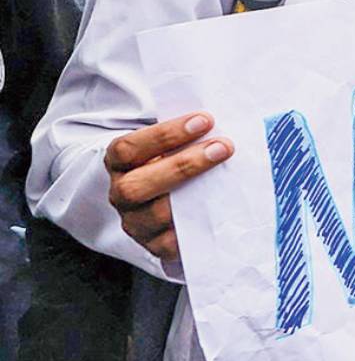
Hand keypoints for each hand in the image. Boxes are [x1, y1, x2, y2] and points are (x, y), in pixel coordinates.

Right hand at [105, 113, 230, 261]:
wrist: (167, 201)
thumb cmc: (172, 160)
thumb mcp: (172, 143)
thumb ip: (188, 132)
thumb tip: (224, 115)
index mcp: (119, 163)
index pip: (128, 149)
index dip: (165, 135)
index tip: (204, 120)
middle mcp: (122, 194)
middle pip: (137, 185)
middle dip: (183, 165)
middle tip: (223, 147)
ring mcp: (137, 222)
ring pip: (156, 214)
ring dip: (194, 194)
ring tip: (228, 175)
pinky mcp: (156, 245)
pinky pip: (173, 242)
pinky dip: (197, 224)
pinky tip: (222, 207)